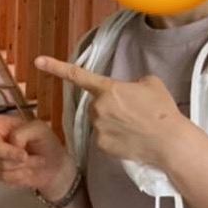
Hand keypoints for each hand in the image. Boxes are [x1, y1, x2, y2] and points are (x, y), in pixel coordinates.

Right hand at [0, 105, 75, 198]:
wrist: (55, 168)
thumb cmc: (47, 143)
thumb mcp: (41, 130)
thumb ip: (25, 132)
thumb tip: (12, 143)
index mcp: (2, 125)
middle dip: (10, 153)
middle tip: (26, 156)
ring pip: (1, 164)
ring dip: (21, 166)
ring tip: (32, 161)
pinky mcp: (1, 174)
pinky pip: (7, 177)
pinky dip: (22, 176)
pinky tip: (28, 172)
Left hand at [34, 56, 186, 167]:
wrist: (169, 141)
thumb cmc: (162, 111)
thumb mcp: (150, 84)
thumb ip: (131, 83)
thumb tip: (127, 90)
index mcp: (108, 89)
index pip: (77, 74)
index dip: (56, 66)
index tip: (38, 61)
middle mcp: (98, 107)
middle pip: (96, 104)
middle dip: (110, 107)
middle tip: (133, 113)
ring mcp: (97, 128)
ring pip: (99, 122)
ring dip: (112, 122)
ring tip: (135, 127)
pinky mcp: (101, 145)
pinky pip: (103, 138)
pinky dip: (114, 138)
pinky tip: (131, 139)